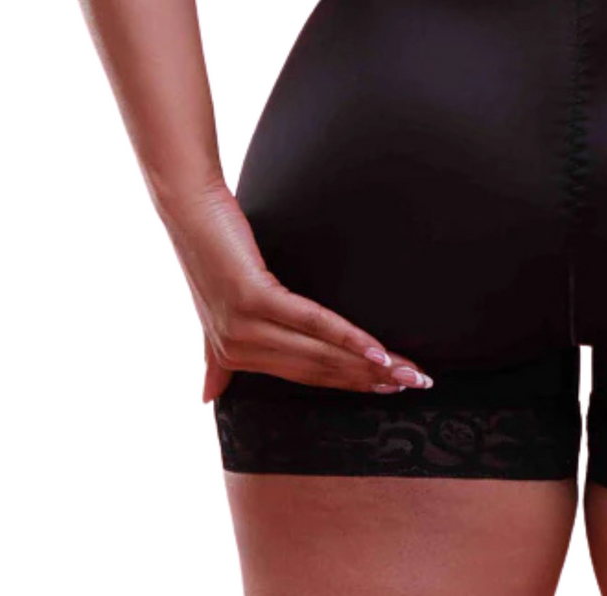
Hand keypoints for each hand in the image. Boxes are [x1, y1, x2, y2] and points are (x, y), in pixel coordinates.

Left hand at [159, 181, 433, 401]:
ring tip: (409, 371)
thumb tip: (205, 398)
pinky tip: (378, 350)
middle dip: (372, 380)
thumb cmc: (211, 250)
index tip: (391, 388)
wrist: (190, 209)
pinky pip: (312, 323)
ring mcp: (245, 327)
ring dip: (372, 365)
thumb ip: (214, 357)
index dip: (351, 385)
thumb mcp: (213, 311)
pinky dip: (350, 338)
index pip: (307, 377)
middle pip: (320, 370)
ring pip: (321, 354)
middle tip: (416, 384)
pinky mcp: (254, 299)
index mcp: (235, 357)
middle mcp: (239, 350)